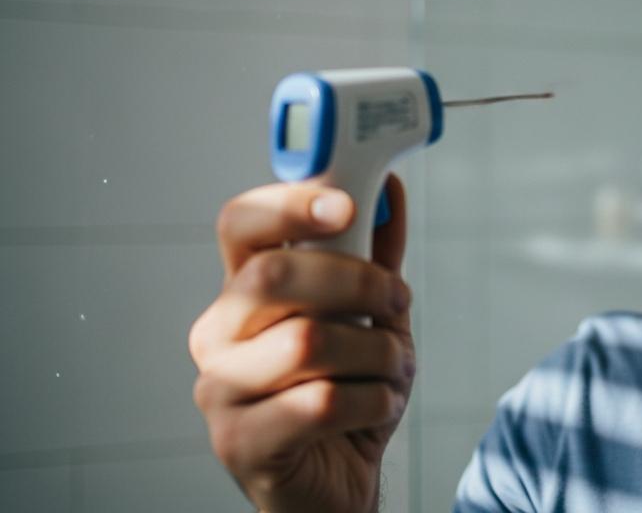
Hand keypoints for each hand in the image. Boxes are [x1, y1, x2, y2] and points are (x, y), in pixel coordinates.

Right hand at [189, 174, 413, 512]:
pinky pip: (320, 402)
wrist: (340, 482)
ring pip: (307, 341)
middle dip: (357, 281)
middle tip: (395, 299)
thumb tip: (390, 186)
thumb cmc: (347, 394)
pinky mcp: (240, 443)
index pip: (241, 224)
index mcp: (242, 292)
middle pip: (273, 275)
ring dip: (376, 351)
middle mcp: (218, 334)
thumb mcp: (372, 316)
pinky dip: (373, 399)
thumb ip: (377, 254)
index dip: (289, 204)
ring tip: (393, 368)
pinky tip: (377, 406)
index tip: (348, 205)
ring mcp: (221, 390)